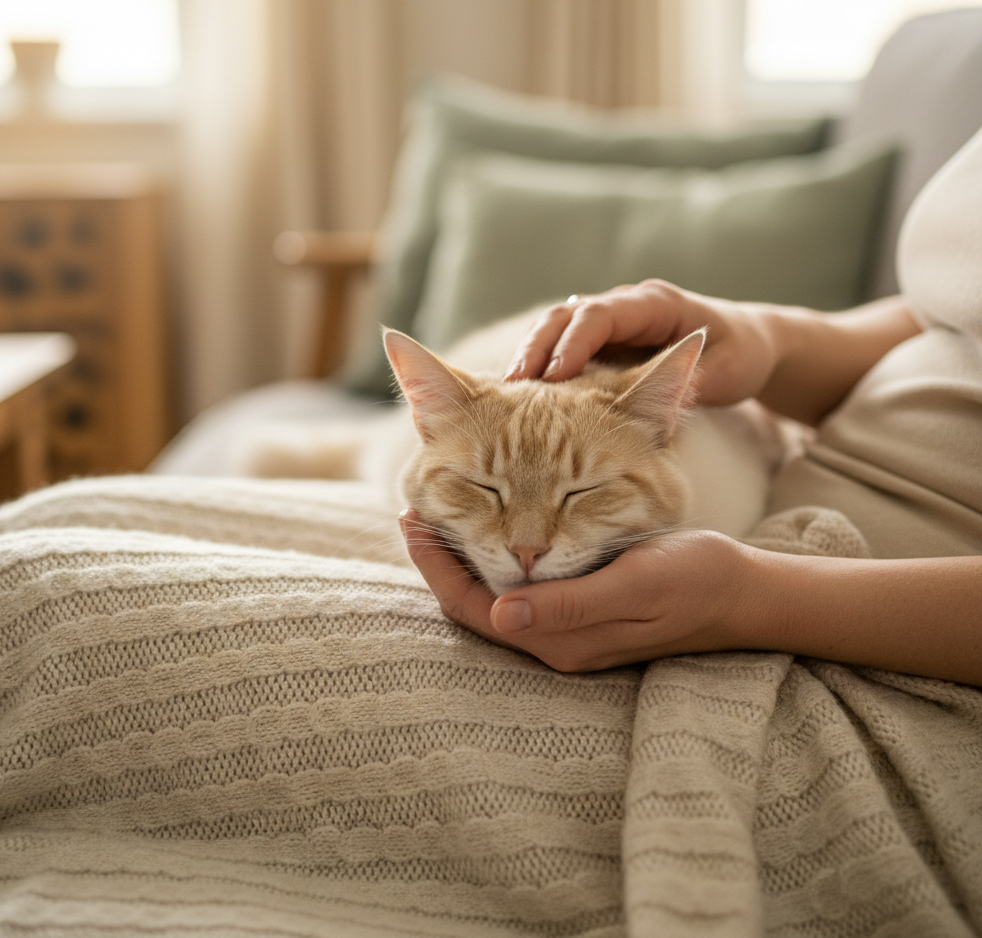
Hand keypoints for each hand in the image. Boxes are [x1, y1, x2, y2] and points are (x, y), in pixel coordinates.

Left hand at [400, 509, 752, 672]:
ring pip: (492, 598)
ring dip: (463, 558)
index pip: (473, 608)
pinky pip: (517, 590)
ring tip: (441, 514)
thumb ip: (572, 604)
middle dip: (440, 561)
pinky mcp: (580, 614)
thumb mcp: (634, 586)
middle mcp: (555, 643)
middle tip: (415, 508)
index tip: (411, 518)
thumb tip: (505, 614)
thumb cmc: (693, 582)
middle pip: (474, 606)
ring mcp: (566, 632)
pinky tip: (491, 529)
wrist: (739, 594)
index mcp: (560, 641)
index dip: (437, 566)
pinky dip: (493, 559)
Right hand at [504, 280, 778, 407]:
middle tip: (512, 386)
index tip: (553, 376)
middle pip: (565, 317)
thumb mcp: (729, 370)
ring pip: (556, 331)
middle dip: (536, 348)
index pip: (600, 315)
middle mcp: (624, 307)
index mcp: (653, 304)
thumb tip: (667, 393)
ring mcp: (609, 324)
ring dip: (531, 358)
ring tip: (505, 395)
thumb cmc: (738, 353)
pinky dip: (540, 368)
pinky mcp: (601, 344)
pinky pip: (562, 348)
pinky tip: (520, 398)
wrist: (745, 344)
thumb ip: (697, 380)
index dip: (573, 342)